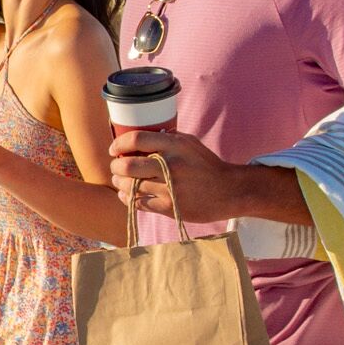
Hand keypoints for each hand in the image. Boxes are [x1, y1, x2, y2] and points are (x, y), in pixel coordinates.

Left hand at [109, 126, 250, 225]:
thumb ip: (167, 139)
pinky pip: (138, 203)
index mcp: (175, 146)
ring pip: (130, 186)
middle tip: (116, 167)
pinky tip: (127, 195)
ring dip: (119, 183)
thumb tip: (140, 138)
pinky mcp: (169, 207)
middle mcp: (170, 166)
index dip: (119, 144)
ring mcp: (169, 188)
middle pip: (128, 165)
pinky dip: (128, 198)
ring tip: (120, 181)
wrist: (229, 191)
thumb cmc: (206, 165)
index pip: (137, 139)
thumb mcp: (190, 143)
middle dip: (116, 167)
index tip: (114, 149)